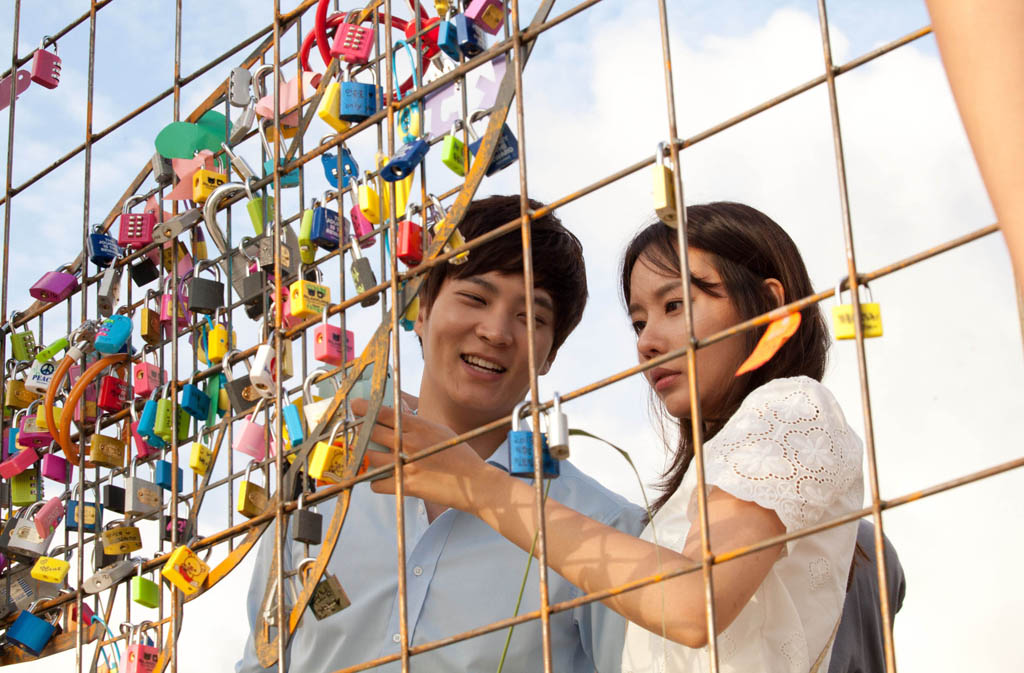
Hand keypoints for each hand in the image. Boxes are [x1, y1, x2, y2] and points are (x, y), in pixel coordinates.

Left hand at [349, 399, 499, 512]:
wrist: (474, 483)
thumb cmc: (459, 454)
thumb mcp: (440, 430)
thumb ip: (417, 423)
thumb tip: (398, 415)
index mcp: (419, 426)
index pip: (384, 413)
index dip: (365, 409)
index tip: (355, 407)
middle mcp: (410, 443)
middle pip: (371, 433)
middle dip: (360, 432)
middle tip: (357, 433)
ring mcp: (406, 464)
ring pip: (369, 458)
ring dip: (366, 458)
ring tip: (370, 458)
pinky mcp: (406, 485)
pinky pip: (376, 483)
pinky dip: (376, 481)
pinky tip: (383, 478)